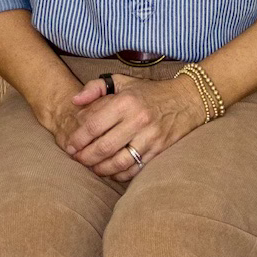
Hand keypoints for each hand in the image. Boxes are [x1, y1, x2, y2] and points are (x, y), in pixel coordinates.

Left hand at [50, 73, 204, 180]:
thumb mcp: (122, 82)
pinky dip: (120, 174)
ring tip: (92, 167)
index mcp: (125, 102)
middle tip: (77, 160)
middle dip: (85, 157)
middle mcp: (138, 120)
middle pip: (103, 147)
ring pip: (118, 162)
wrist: (187, 100)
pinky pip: (135, 169)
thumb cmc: (148, 92)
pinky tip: (111, 171)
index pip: (93, 125)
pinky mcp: (159, 151)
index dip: (78, 139)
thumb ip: (95, 87)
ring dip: (101, 169)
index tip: (70, 146)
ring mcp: (150, 138)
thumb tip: (74, 101)